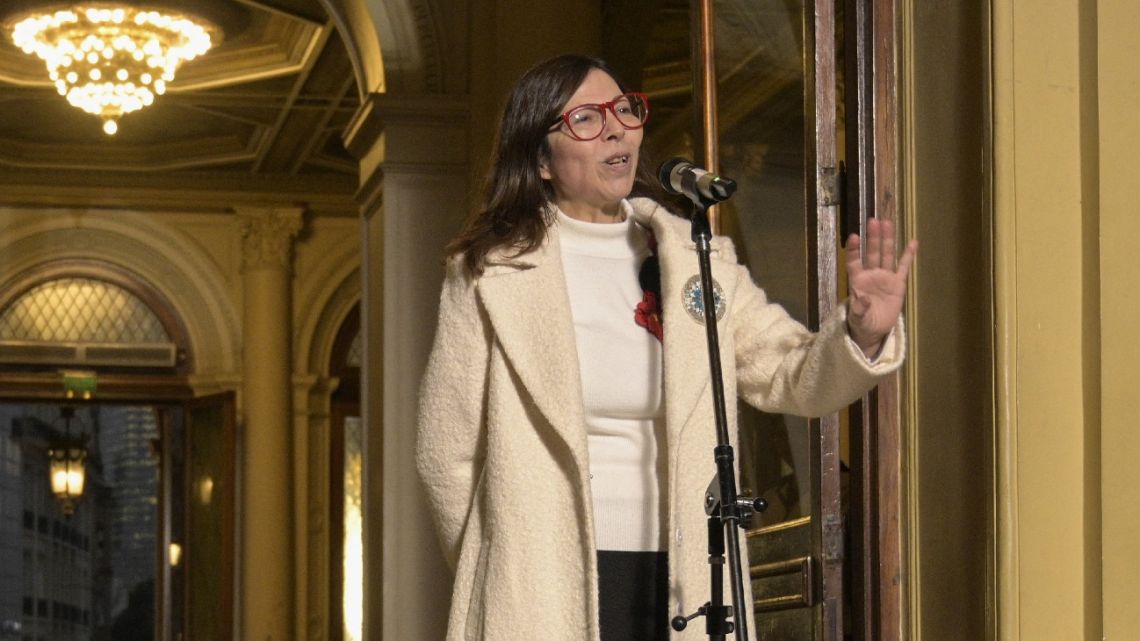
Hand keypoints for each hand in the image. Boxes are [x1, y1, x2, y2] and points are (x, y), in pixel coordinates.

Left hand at [844, 218, 917, 356]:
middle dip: (873, 238)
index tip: (854, 237)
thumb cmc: (861, 322)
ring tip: (887, 223)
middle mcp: (871, 275)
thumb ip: (859, 308)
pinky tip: (913, 242)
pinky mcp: (898, 283)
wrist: (874, 330)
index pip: (854, 262)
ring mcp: (885, 277)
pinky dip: (908, 255)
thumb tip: (862, 298)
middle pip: (872, 253)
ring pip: (886, 255)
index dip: (854, 250)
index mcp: (857, 281)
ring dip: (887, 240)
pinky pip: (903, 267)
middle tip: (873, 221)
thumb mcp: (858, 318)